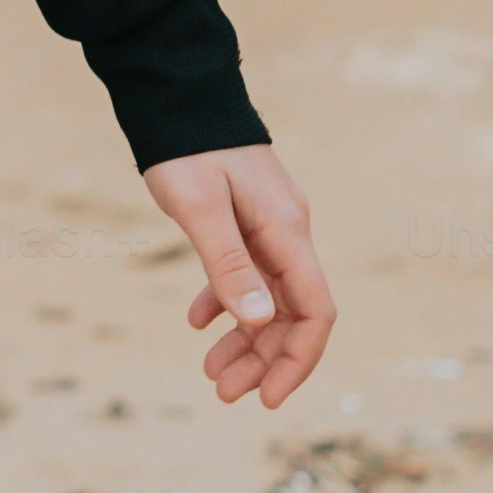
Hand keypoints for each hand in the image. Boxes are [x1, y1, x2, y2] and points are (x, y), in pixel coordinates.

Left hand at [137, 144, 334, 408]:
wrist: (178, 93)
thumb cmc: (188, 147)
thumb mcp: (200, 208)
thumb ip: (229, 265)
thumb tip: (260, 322)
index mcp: (286, 231)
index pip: (314, 312)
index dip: (298, 361)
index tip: (268, 398)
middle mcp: (287, 231)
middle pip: (292, 313)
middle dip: (264, 359)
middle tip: (223, 392)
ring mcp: (269, 225)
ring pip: (268, 298)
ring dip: (244, 338)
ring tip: (209, 371)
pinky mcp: (246, 219)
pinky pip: (246, 273)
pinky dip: (226, 302)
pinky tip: (197, 321)